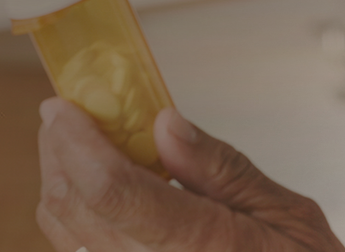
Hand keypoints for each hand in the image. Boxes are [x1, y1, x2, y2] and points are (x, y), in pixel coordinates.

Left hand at [37, 98, 344, 251]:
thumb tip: (166, 124)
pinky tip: (94, 191)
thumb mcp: (286, 213)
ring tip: (74, 146)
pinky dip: (73, 216)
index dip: (77, 143)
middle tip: (64, 115)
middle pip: (75, 211)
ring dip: (59, 183)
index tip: (63, 106)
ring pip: (65, 236)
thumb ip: (222, 170)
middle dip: (58, 153)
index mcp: (202, 248)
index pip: (115, 191)